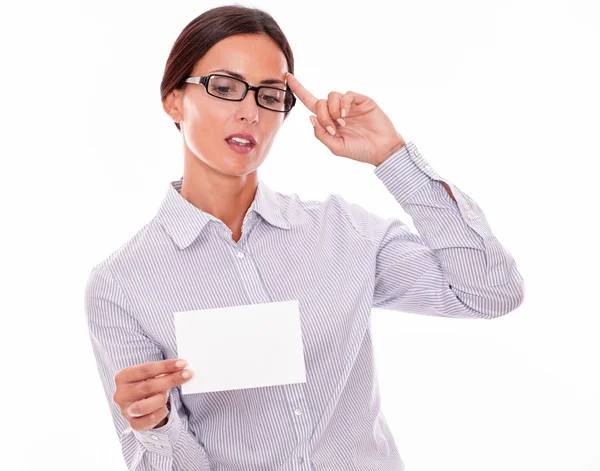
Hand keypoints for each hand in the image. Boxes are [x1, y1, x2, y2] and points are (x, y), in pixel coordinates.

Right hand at [113, 359, 193, 431]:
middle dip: (170, 380)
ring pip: (146, 405)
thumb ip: (161, 372)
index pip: (146, 369)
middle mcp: (121, 394)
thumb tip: (182, 367)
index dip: (165, 366)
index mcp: (123, 377)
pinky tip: (165, 408)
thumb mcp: (149, 376)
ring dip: (161, 399)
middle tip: (187, 374)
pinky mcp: (133, 424)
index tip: (182, 363)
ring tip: (167, 394)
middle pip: (148, 386)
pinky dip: (161, 413)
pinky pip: (150, 419)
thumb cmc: (146, 386)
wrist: (137, 406)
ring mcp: (126, 410)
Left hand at [285, 73, 405, 165]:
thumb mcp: (335, 147)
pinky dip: (343, 104)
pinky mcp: (362, 101)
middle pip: (319, 102)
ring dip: (332, 110)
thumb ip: (321, 133)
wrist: (381, 150)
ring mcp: (350, 105)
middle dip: (322, 116)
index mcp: (329, 121)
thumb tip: (310, 117)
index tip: (287, 77)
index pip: (310, 103)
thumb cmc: (359, 150)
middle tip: (333, 128)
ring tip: (342, 123)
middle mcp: (338, 110)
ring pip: (331, 96)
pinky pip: (347, 95)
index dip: (299, 90)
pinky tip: (346, 115)